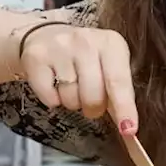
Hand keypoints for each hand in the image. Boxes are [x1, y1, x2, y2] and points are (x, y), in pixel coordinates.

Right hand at [18, 23, 137, 134]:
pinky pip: (49, 99)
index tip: (128, 129)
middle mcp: (86, 41)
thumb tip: (128, 126)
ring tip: (70, 85)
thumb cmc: (83, 57)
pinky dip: (53, 100)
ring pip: (71, 99)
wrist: (44, 36)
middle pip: (94, 96)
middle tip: (90, 100)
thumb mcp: (107, 64)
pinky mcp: (36, 58)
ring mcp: (59, 48)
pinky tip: (54, 84)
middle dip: (93, 108)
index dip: (124, 108)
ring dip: (72, 102)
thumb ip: (119, 92)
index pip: (119, 82)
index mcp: (110, 43)